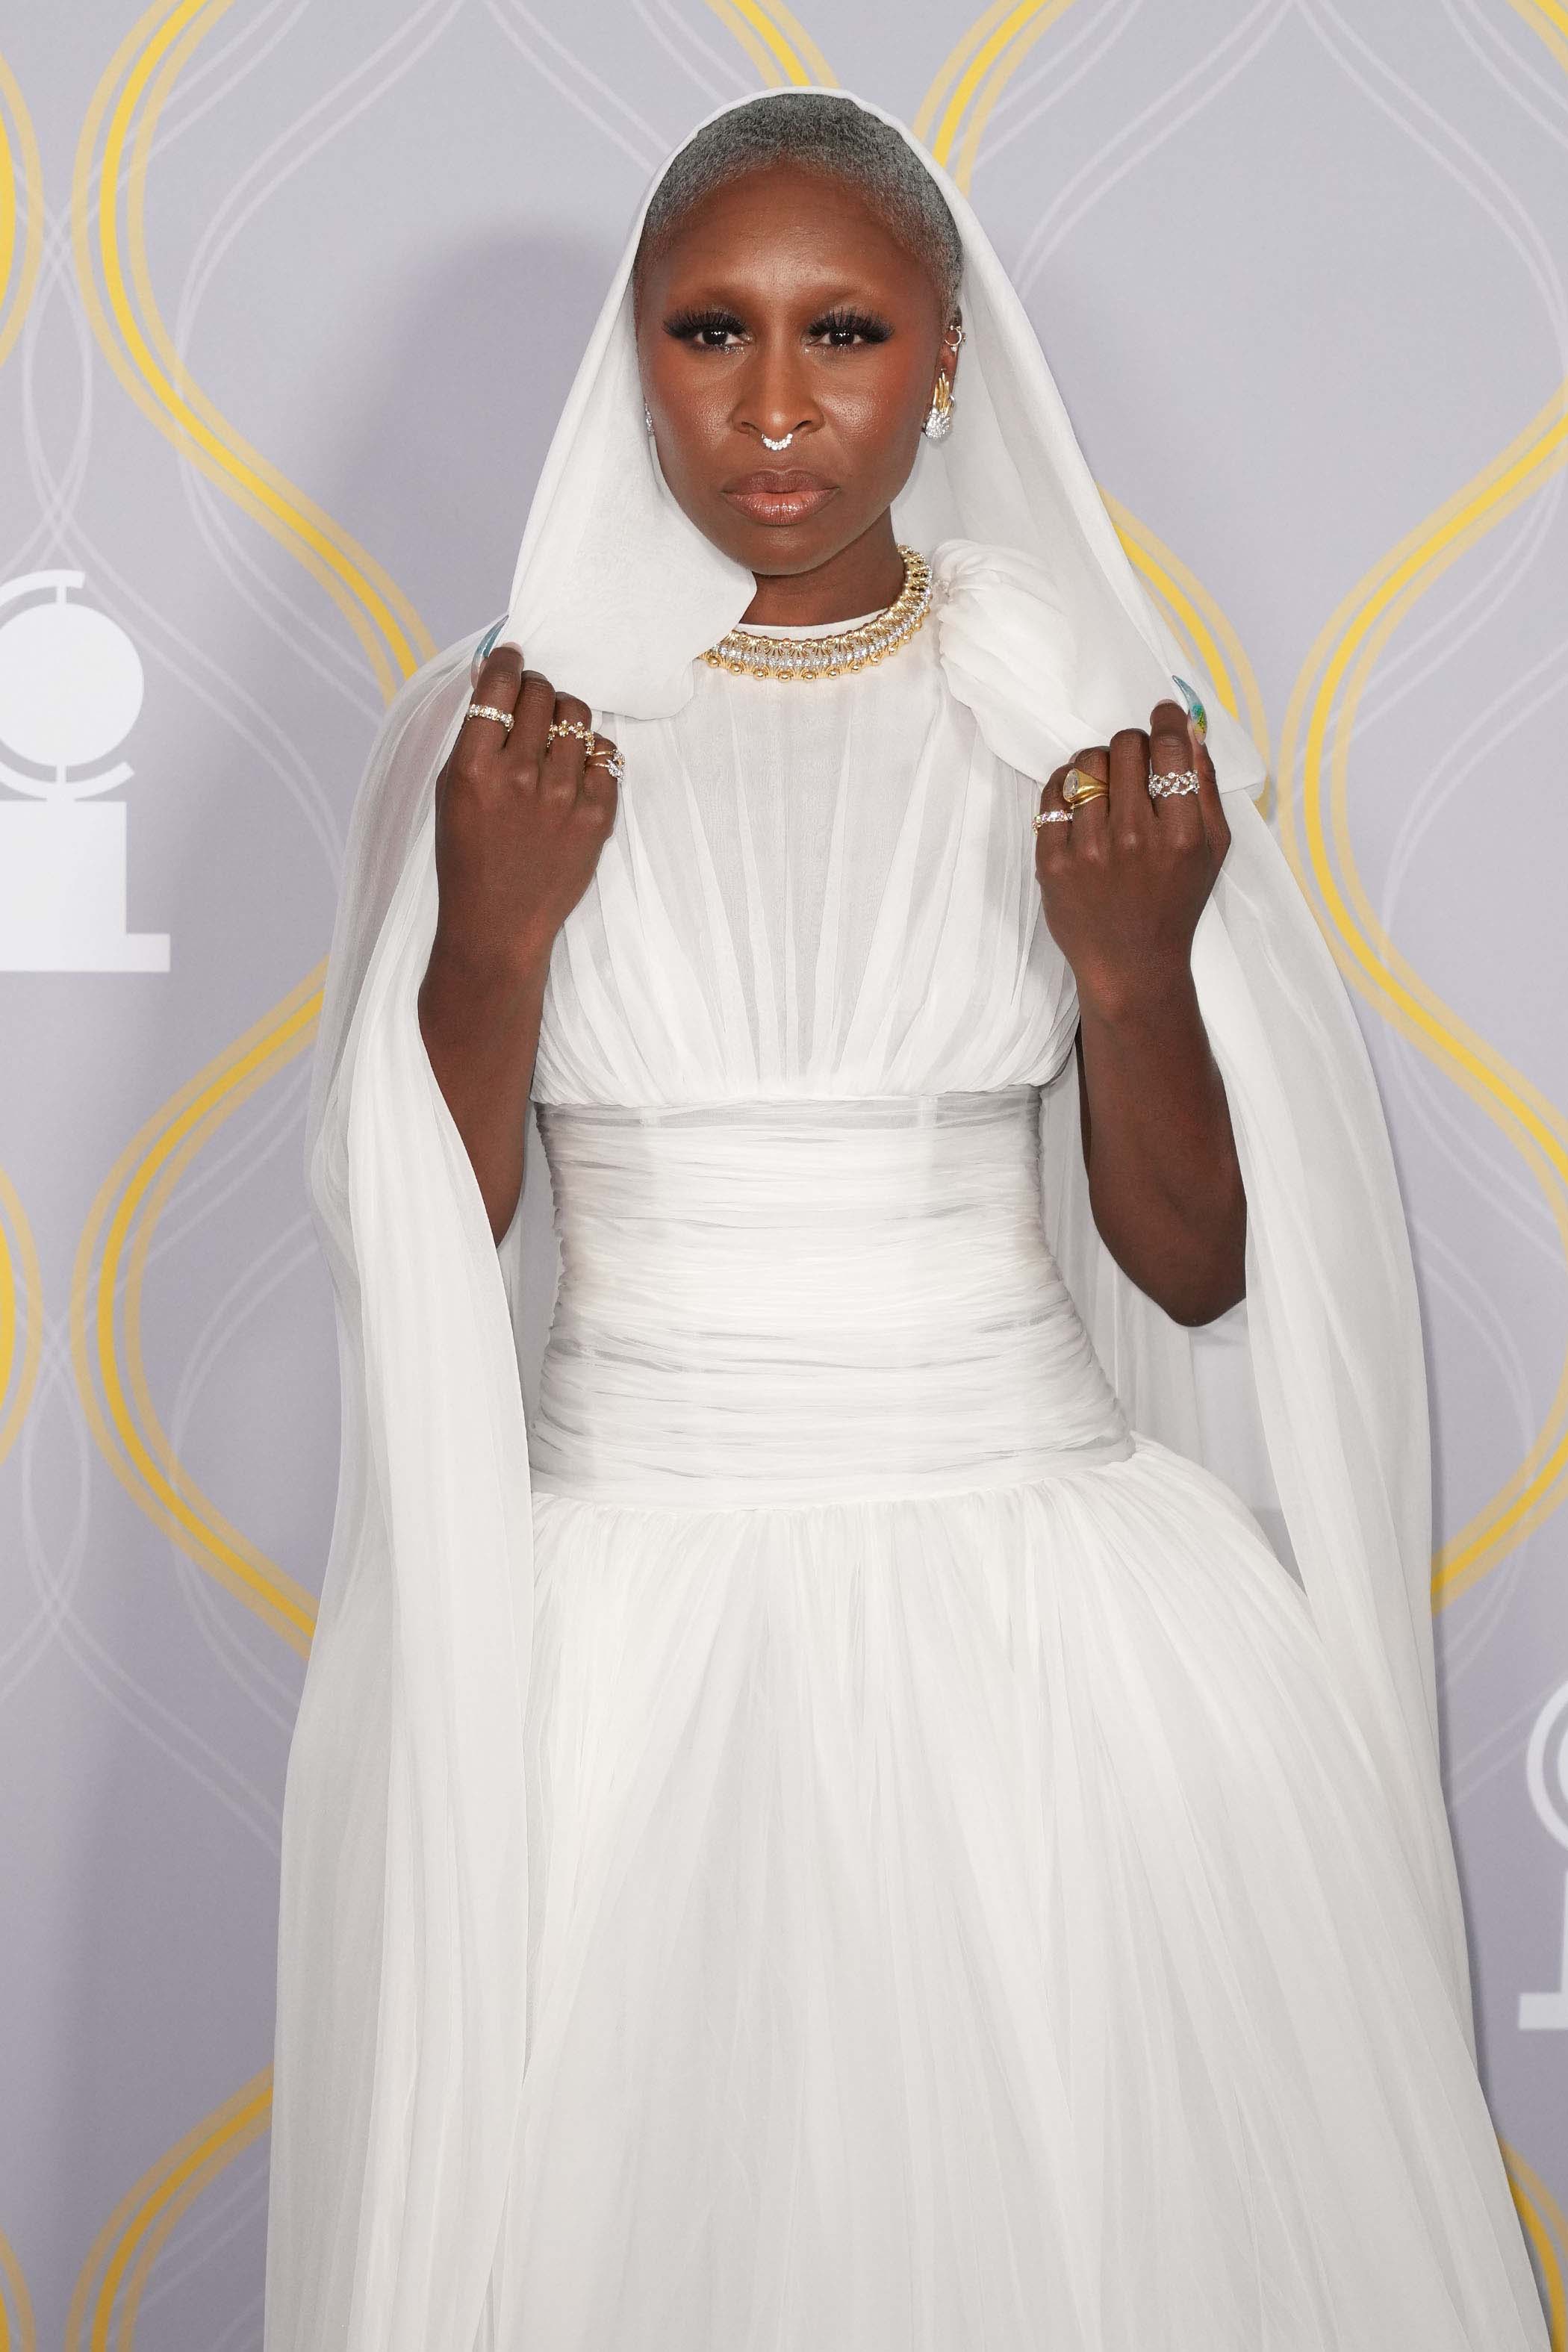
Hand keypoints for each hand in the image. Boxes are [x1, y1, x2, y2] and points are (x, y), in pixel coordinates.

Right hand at [429, 643, 620, 982]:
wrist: (498, 926)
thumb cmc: (467, 857)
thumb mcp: (450, 792)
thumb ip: (472, 736)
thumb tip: (493, 677)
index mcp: (473, 768)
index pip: (498, 686)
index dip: (506, 663)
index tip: (511, 659)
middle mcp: (520, 776)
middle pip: (541, 693)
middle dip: (535, 689)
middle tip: (530, 704)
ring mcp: (563, 796)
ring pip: (578, 715)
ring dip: (564, 715)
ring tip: (554, 736)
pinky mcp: (598, 816)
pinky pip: (606, 754)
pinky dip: (590, 753)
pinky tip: (573, 770)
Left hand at [1033, 698, 1228, 1015]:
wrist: (1131, 965)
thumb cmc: (1175, 904)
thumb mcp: (1212, 849)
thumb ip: (1205, 787)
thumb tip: (1189, 729)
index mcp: (1182, 834)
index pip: (1169, 748)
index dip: (1165, 721)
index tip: (1162, 716)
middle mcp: (1135, 838)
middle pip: (1125, 746)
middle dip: (1132, 746)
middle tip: (1135, 766)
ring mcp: (1089, 850)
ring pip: (1086, 762)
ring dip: (1098, 763)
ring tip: (1106, 786)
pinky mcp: (1053, 860)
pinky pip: (1053, 791)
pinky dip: (1067, 787)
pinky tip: (1082, 805)